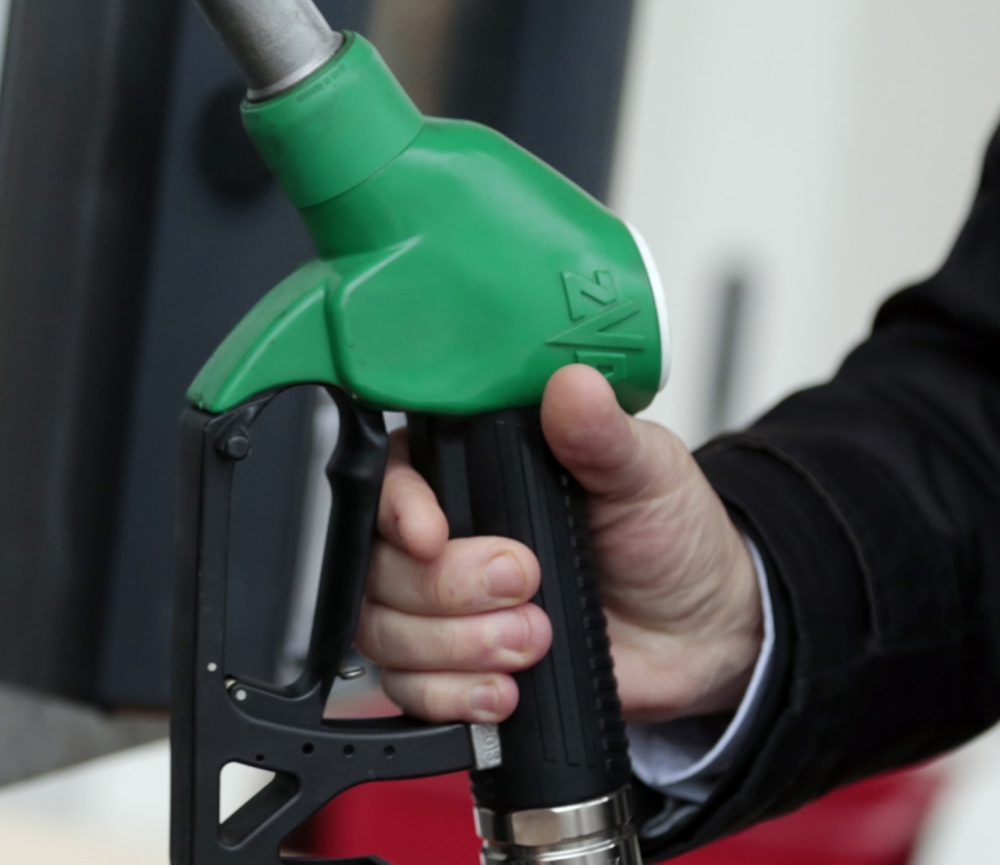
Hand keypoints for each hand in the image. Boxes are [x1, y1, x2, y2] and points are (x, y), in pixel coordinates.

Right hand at [356, 364, 763, 724]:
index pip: (388, 478)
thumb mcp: (646, 472)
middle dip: (448, 587)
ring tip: (534, 639)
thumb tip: (573, 386)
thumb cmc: (669, 538)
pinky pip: (407, 689)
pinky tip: (507, 688)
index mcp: (472, 471)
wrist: (702, 631)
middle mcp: (442, 537)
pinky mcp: (452, 666)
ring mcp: (440, 606)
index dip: (398, 509)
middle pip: (378, 562)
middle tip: (525, 584)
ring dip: (456, 645)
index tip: (434, 535)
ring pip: (384, 629)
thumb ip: (601, 433)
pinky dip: (453, 694)